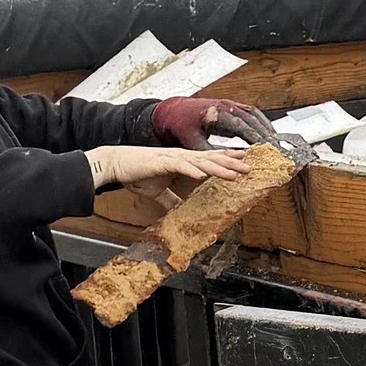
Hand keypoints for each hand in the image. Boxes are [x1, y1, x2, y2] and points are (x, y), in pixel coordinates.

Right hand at [86, 144, 235, 194]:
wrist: (115, 164)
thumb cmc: (136, 173)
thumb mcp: (158, 191)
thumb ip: (171, 199)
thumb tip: (180, 208)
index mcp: (182, 161)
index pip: (210, 159)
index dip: (227, 159)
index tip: (244, 161)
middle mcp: (180, 157)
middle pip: (211, 158)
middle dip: (231, 162)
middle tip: (250, 166)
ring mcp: (171, 158)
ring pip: (200, 161)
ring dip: (218, 167)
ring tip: (235, 172)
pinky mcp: (160, 161)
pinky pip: (179, 165)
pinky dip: (192, 169)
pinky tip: (203, 174)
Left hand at [148, 94, 272, 145]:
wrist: (175, 112)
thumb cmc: (182, 126)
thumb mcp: (193, 141)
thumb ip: (208, 152)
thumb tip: (223, 166)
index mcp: (217, 113)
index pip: (242, 125)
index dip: (255, 136)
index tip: (265, 148)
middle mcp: (226, 106)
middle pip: (252, 119)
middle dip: (265, 133)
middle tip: (276, 147)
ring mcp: (230, 104)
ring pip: (254, 114)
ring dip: (266, 127)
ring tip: (275, 142)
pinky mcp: (231, 107)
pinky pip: (251, 113)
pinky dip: (261, 122)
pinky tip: (267, 133)